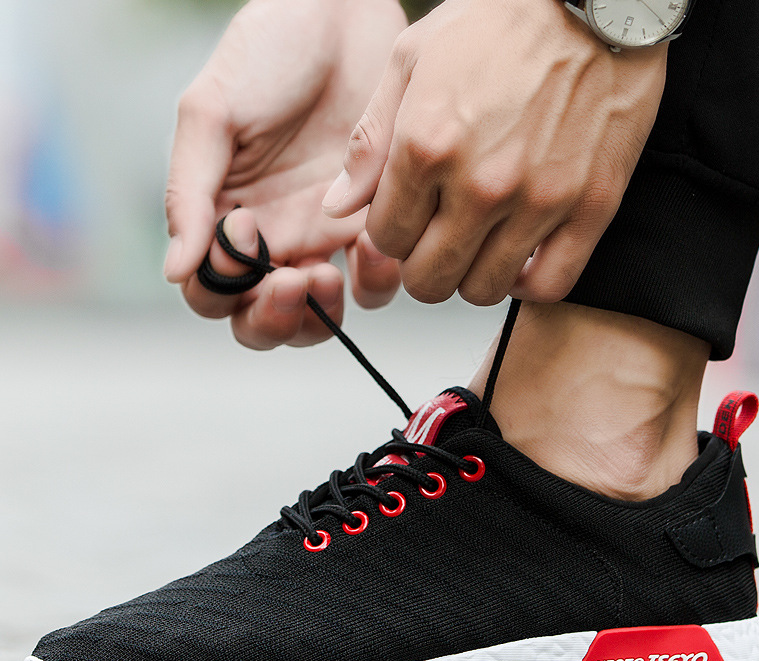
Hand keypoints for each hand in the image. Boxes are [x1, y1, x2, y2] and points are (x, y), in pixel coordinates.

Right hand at [164, 0, 406, 348]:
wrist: (343, 16)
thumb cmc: (270, 54)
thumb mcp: (212, 115)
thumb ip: (189, 192)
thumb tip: (174, 269)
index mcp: (224, 218)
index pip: (211, 291)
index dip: (223, 288)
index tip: (244, 239)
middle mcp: (272, 238)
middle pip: (262, 319)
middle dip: (273, 321)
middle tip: (290, 284)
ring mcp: (323, 237)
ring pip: (318, 315)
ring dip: (321, 313)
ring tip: (326, 270)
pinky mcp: (371, 226)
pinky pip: (373, 281)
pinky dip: (373, 279)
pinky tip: (369, 245)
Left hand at [323, 0, 667, 305]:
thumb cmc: (502, 22)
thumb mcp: (411, 62)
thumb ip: (368, 143)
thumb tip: (338, 207)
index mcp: (427, 146)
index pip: (385, 240)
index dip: (391, 236)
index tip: (407, 220)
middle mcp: (480, 183)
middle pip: (428, 279)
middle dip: (422, 267)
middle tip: (436, 242)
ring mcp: (538, 200)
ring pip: (482, 290)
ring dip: (471, 277)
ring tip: (478, 245)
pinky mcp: (589, 208)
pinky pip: (548, 284)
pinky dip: (527, 283)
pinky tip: (519, 258)